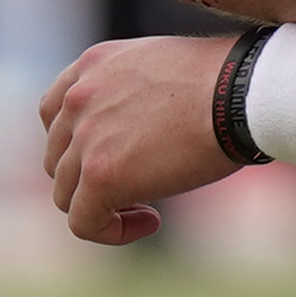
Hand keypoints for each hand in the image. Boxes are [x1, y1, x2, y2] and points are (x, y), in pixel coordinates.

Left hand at [37, 34, 235, 242]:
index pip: (54, 113)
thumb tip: (141, 129)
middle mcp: (79, 97)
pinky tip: (150, 222)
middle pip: (59, 158)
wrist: (241, 93)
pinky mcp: (100, 175)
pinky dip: (110, 231)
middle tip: (138, 186)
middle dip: (91, 178)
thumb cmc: (226, 82)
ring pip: (67, 194)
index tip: (116, 156)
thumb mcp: (164, 68)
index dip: (77, 145)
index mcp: (93, 65)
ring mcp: (85, 137)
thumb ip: (135, 91)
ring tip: (148, 208)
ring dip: (103, 207)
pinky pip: (84, 222)